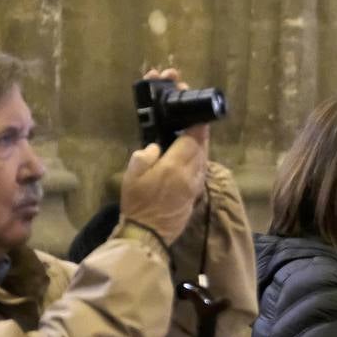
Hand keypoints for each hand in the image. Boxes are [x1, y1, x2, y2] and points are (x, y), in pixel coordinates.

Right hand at [120, 68, 208, 243]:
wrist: (149, 236)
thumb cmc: (138, 205)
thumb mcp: (133, 176)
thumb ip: (146, 156)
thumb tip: (157, 146)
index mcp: (178, 166)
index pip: (195, 135)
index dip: (194, 116)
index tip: (188, 101)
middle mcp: (193, 173)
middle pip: (203, 142)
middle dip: (197, 123)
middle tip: (186, 107)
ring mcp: (197, 183)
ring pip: (203, 154)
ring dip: (198, 138)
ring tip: (185, 124)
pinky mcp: (196, 192)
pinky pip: (200, 166)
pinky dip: (195, 153)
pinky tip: (185, 147)